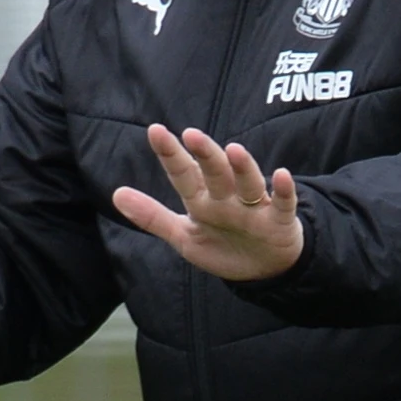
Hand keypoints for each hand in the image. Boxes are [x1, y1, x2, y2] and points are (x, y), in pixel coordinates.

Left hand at [111, 126, 305, 280]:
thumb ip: (152, 216)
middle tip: (192, 135)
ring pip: (248, 183)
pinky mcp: (279, 221)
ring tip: (234, 150)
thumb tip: (116, 194)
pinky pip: (283, 203)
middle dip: (205, 154)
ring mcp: (254, 207)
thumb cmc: (222, 245)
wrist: (263, 269)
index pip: (183, 174)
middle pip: (215, 173)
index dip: (170, 154)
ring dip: (243, 167)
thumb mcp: (183, 235)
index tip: (156, 131)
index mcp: (202, 200)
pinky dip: (284, 190)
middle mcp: (227, 198)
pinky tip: (281, 175)